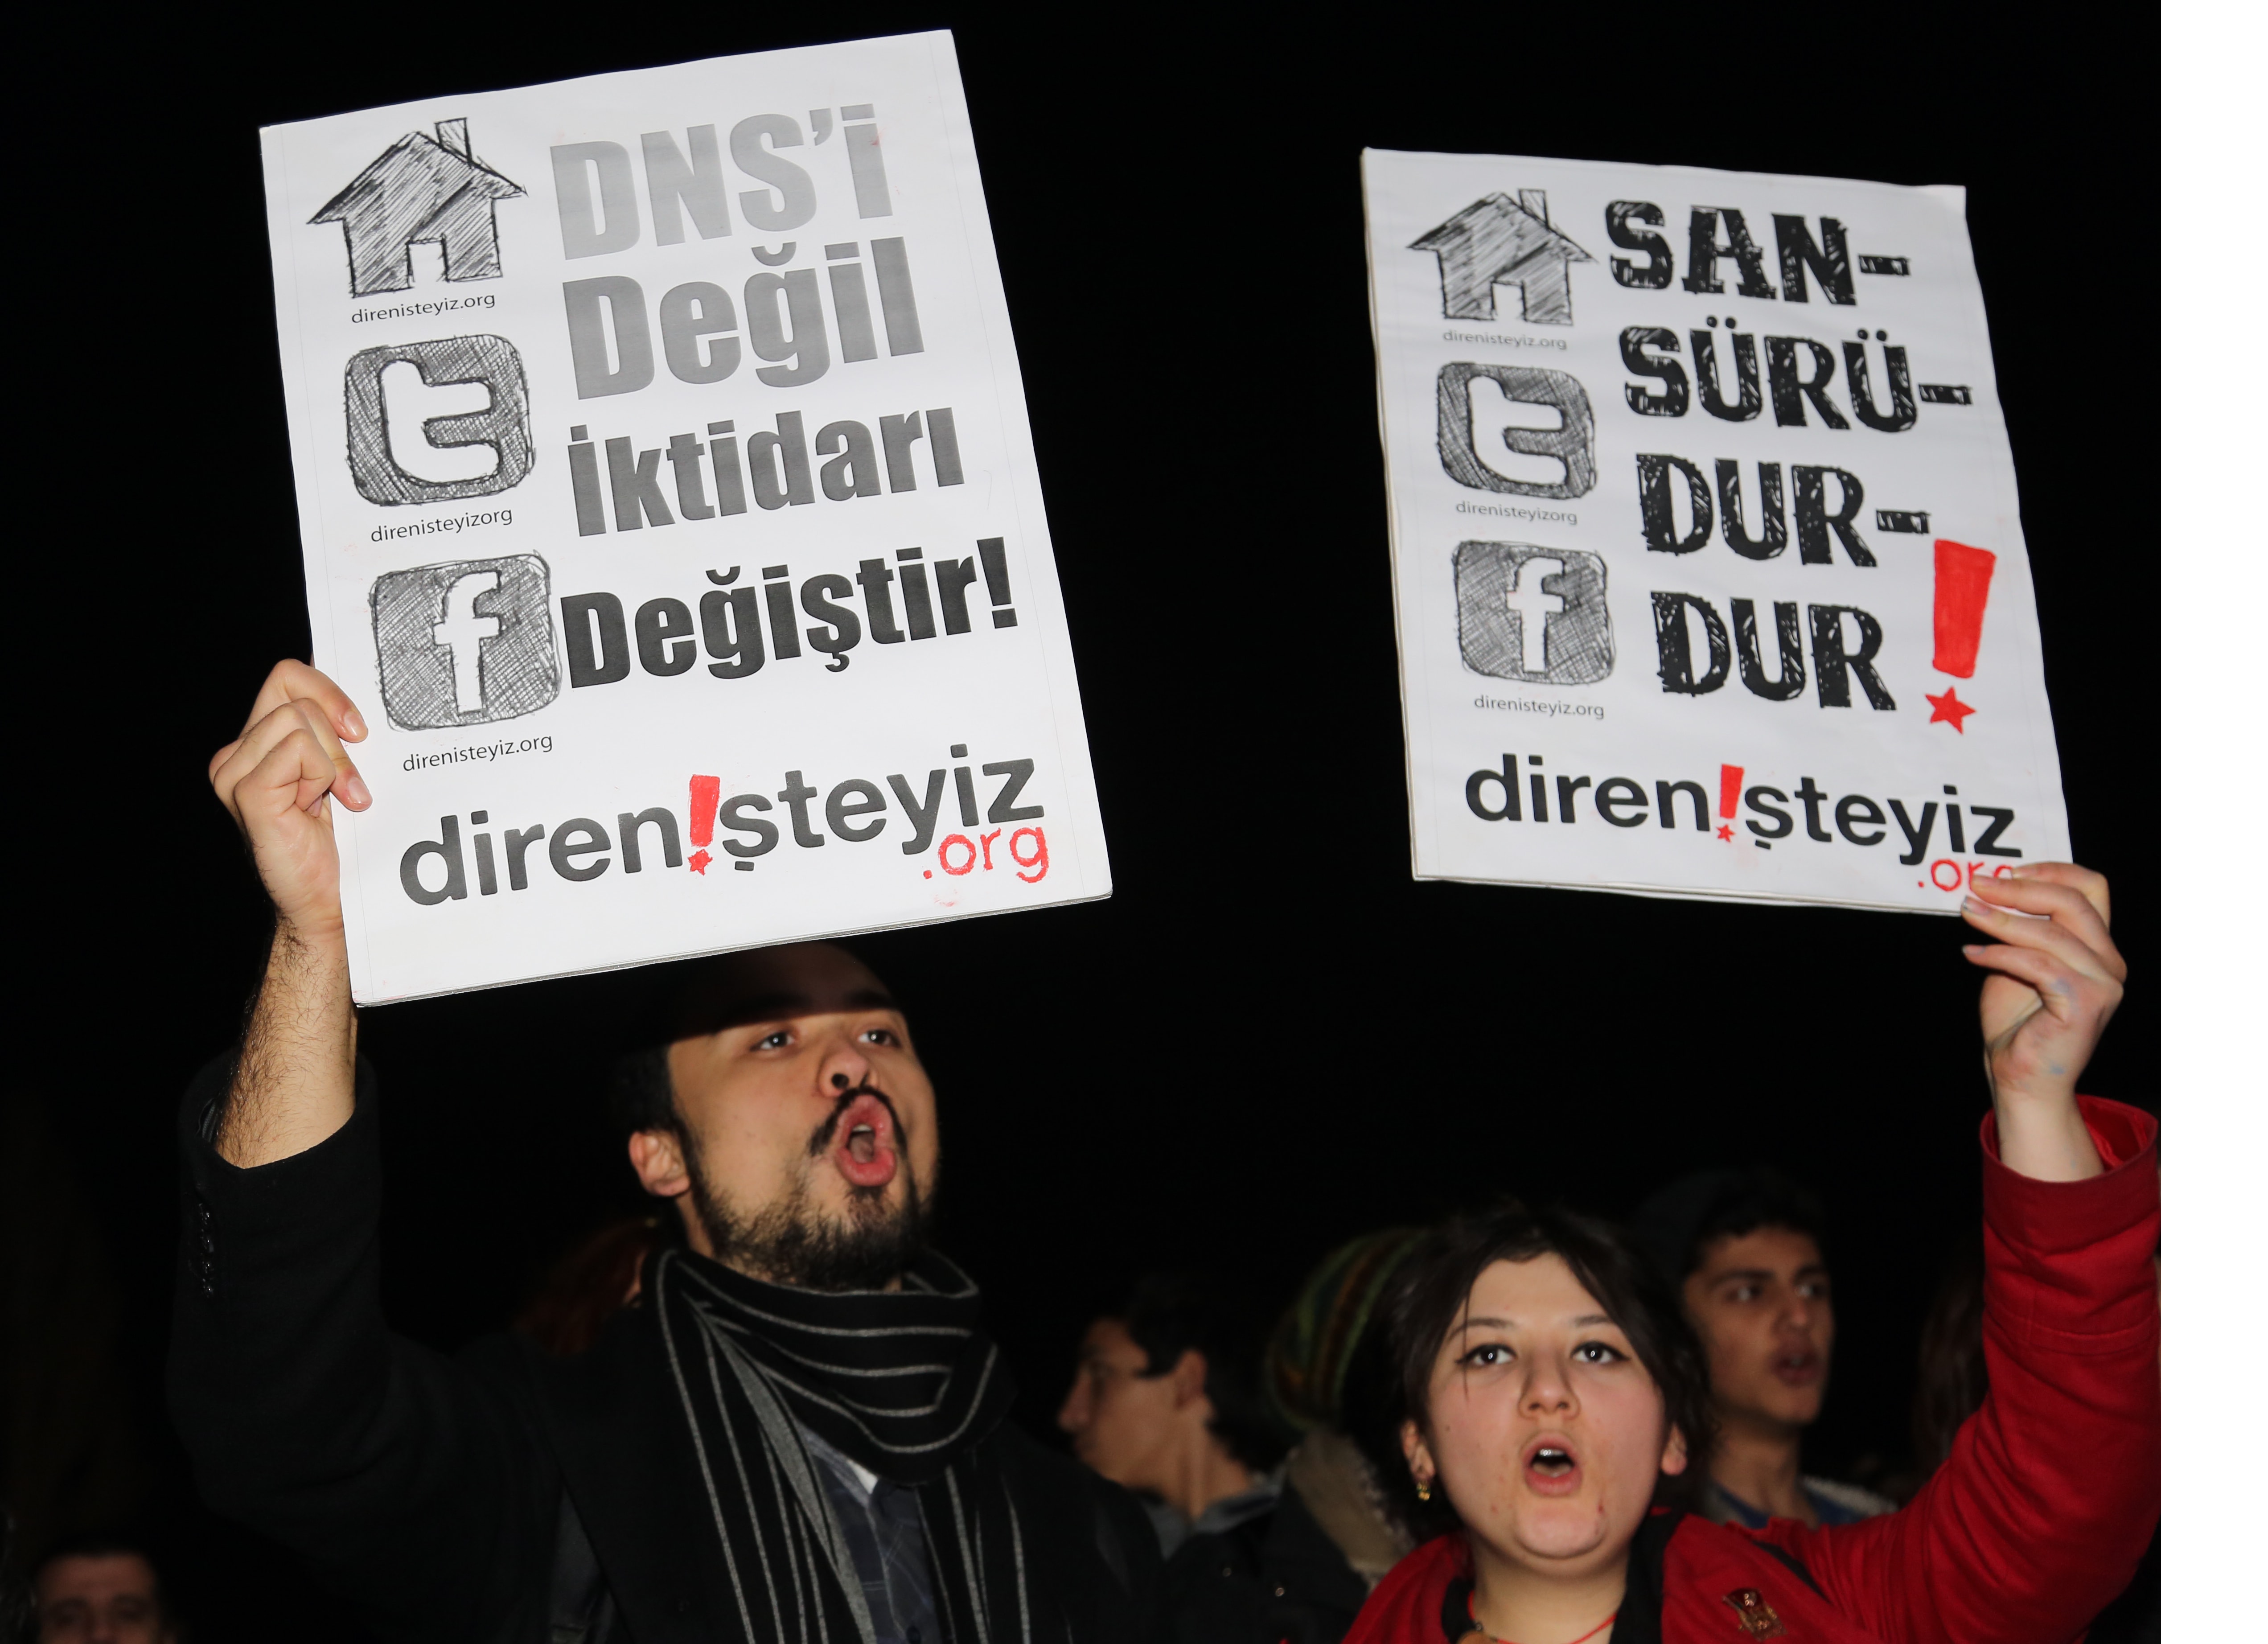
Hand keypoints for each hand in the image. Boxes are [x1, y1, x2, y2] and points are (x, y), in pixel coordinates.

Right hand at [208, 661, 371, 942]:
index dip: (328, 690)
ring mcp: (234, 772)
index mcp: (255, 742)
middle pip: (294, 693)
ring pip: (297, 719)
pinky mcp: (247, 792)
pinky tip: (319, 808)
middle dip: (336, 734)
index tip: (358, 730)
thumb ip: (333, 733)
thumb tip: (359, 692)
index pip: (287, 675)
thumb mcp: (336, 772)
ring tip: (333, 800)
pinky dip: (321, 775)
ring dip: (332, 761)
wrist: (322, 898)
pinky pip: (296, 750)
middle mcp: (235, 753)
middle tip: (348, 783)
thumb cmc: (333, 839)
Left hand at [1961, 863, 2124, 1180]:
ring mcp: (2103, 985)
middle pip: (2073, 902)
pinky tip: (1972, 953)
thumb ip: (2018, 929)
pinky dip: (2001, 953)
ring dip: (2001, 919)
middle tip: (1975, 885)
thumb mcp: (2015, 963)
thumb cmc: (2018, 1023)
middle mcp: (2110, 963)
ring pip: (2052, 933)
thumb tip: (1990, 889)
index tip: (2007, 870)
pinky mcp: (2085, 1005)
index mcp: (2098, 948)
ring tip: (1966, 912)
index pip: (2092, 889)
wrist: (2020, 1078)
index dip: (2052, 870)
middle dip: (2020, 888)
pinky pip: (2039, 965)